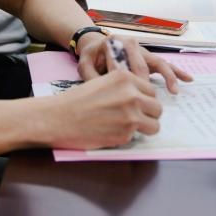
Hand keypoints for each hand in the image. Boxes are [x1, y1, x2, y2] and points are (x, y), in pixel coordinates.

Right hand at [47, 69, 161, 148]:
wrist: (58, 117)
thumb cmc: (76, 100)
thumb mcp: (102, 82)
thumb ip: (124, 88)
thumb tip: (142, 99)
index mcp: (125, 78)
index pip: (151, 90)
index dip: (144, 100)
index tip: (135, 105)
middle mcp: (132, 94)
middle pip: (157, 107)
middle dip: (148, 114)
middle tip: (133, 118)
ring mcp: (131, 115)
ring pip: (154, 124)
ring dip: (144, 127)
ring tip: (127, 127)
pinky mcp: (126, 133)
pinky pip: (139, 136)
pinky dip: (128, 137)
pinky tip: (112, 132)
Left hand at [76, 33, 192, 94]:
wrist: (95, 44)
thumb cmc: (90, 55)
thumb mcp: (84, 64)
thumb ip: (91, 76)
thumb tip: (101, 88)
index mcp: (116, 44)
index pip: (125, 62)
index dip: (129, 78)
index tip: (133, 94)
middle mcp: (132, 45)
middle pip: (144, 64)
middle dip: (148, 82)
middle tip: (152, 100)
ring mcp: (142, 51)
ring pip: (158, 62)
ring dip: (169, 76)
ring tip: (175, 91)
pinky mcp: (148, 58)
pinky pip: (164, 65)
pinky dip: (175, 72)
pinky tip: (187, 79)